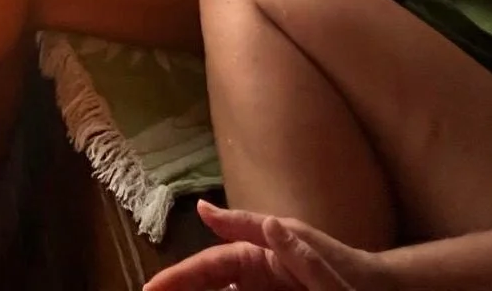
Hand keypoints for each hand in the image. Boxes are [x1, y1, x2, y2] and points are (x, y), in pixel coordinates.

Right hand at [143, 201, 392, 290]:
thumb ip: (251, 227)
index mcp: (254, 254)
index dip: (179, 278)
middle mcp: (252, 275)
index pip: (208, 267)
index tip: (150, 288)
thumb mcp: (298, 240)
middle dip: (179, 290)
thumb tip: (205, 208)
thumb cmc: (341, 266)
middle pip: (206, 284)